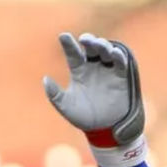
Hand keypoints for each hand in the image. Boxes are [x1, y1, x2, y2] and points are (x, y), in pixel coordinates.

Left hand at [42, 32, 146, 166]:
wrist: (104, 129)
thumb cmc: (83, 117)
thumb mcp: (66, 107)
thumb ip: (55, 94)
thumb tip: (45, 79)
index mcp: (78, 71)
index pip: (73, 54)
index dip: (68, 44)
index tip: (63, 36)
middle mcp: (93, 67)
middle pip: (91, 48)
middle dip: (89, 40)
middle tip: (85, 39)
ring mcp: (107, 70)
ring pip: (105, 51)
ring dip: (103, 45)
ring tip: (99, 44)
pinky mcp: (121, 76)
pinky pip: (120, 63)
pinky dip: (119, 56)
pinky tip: (114, 53)